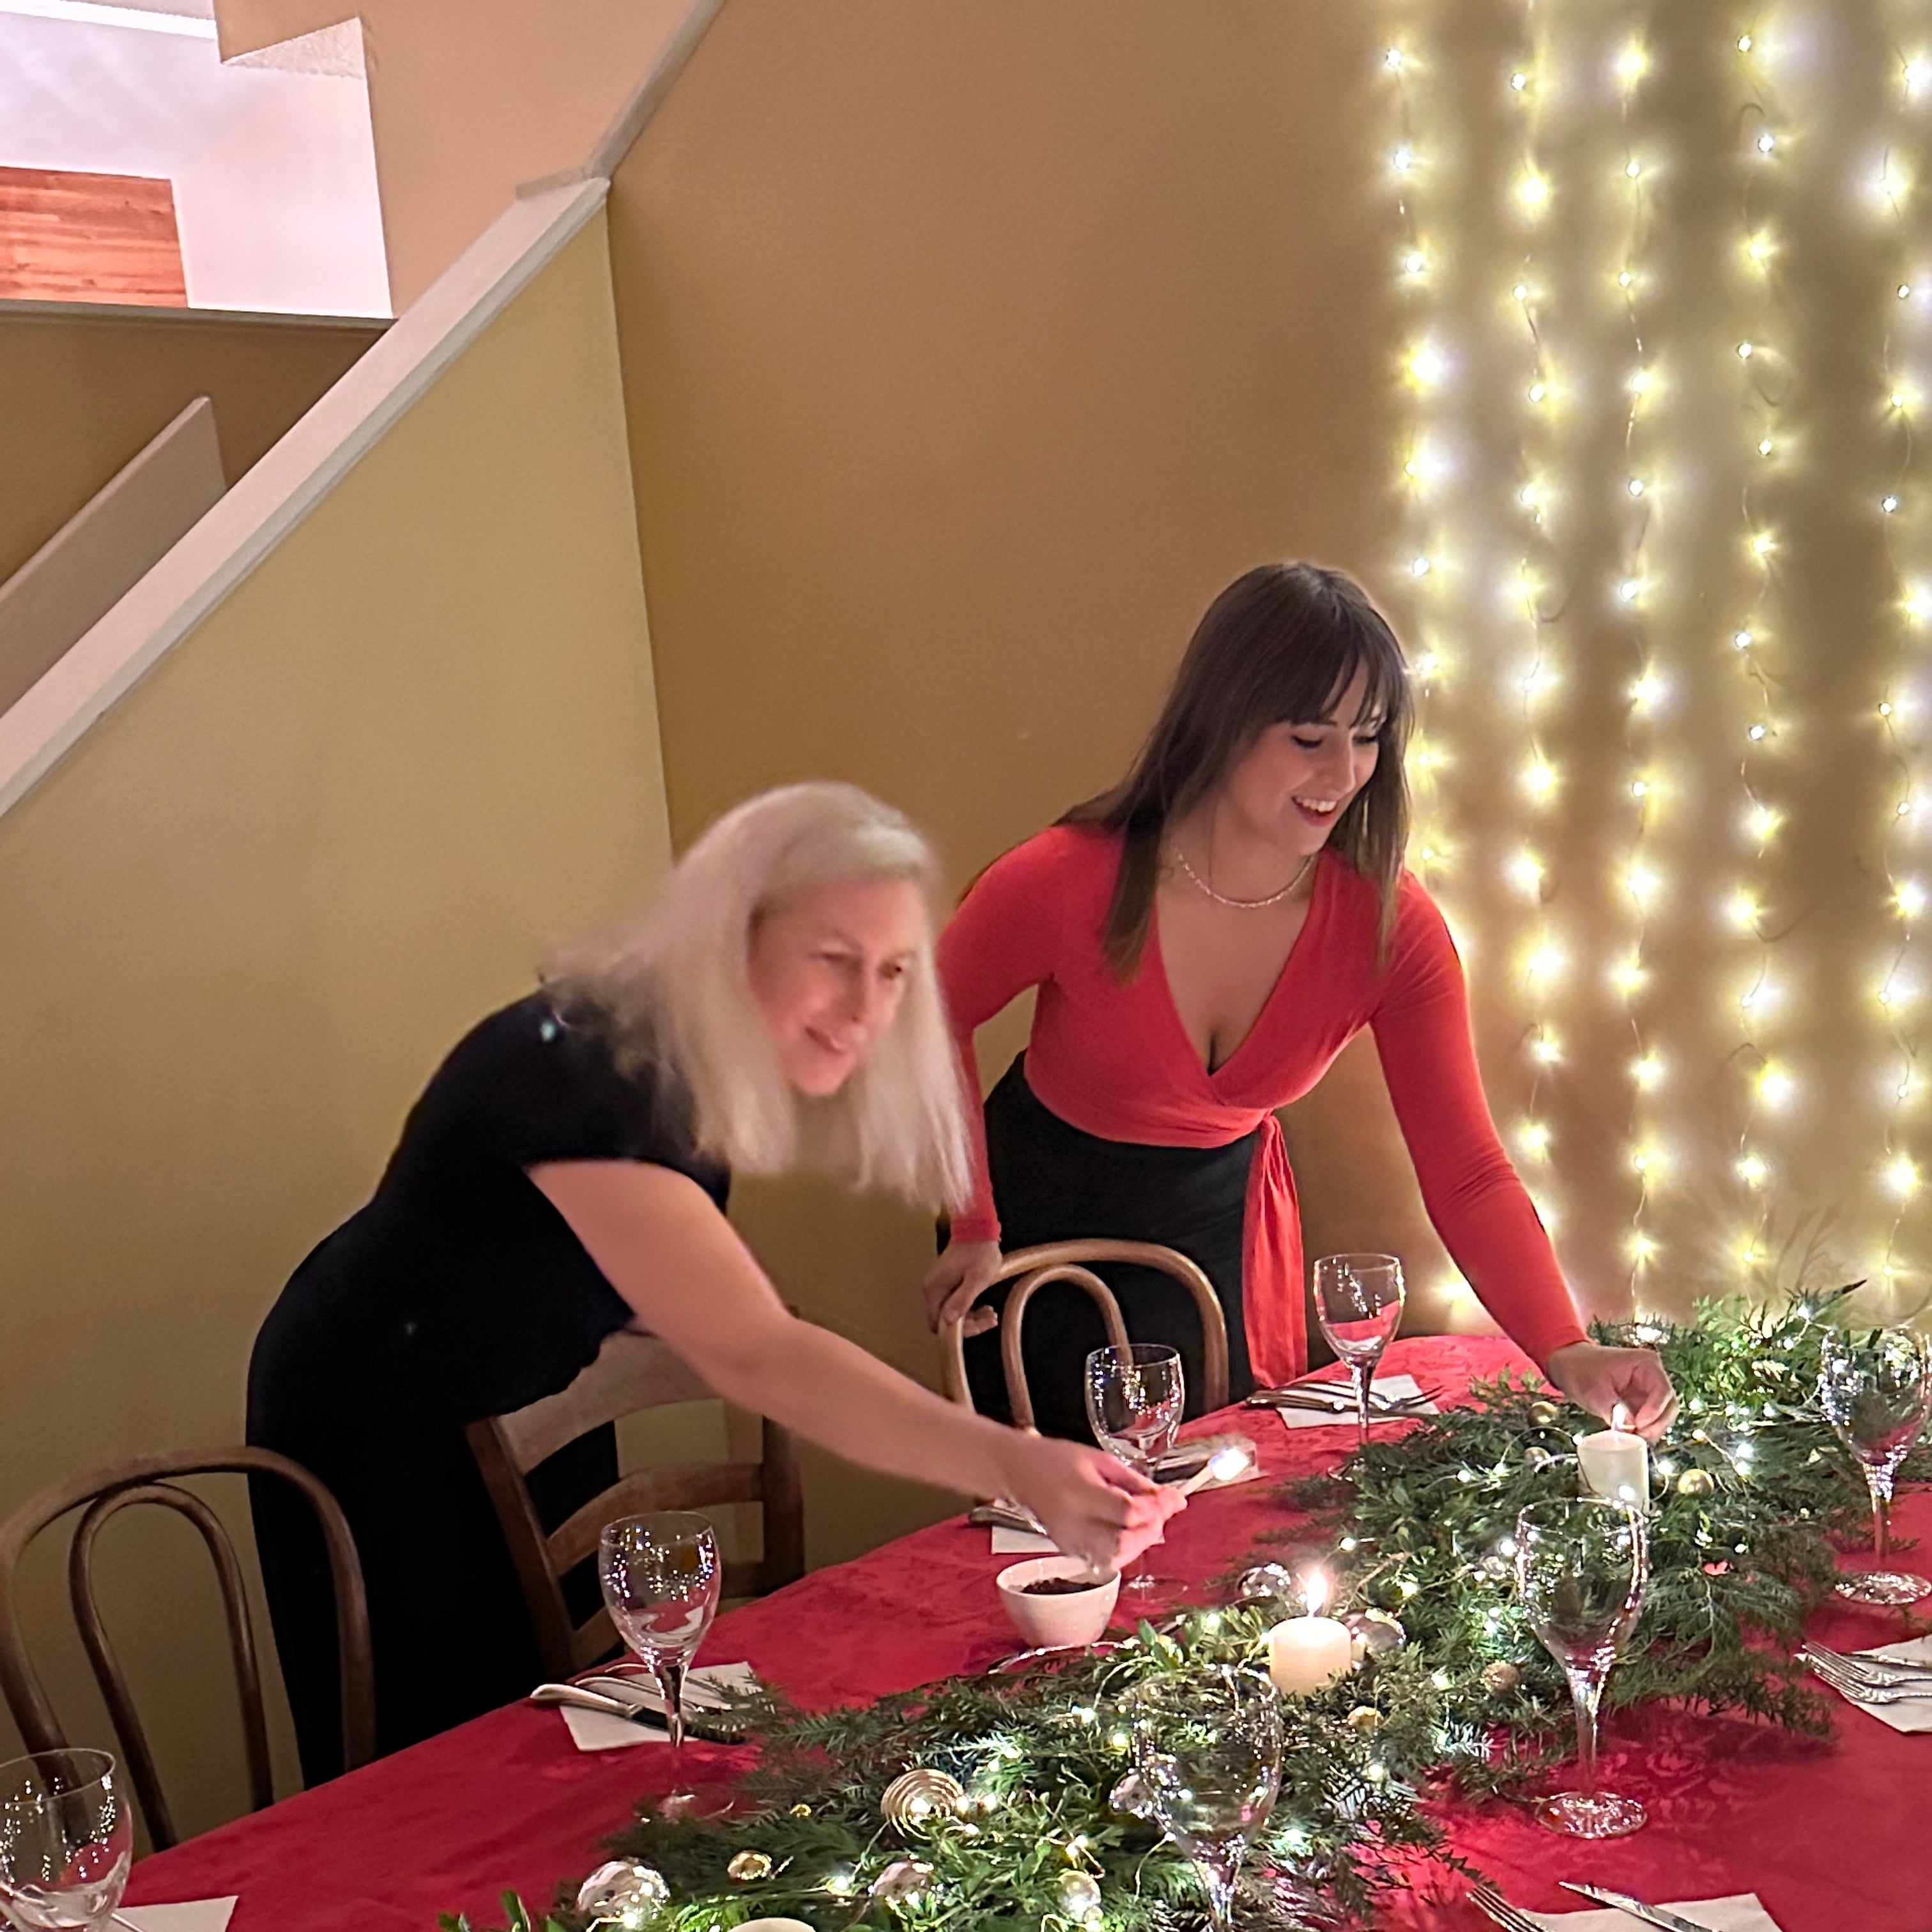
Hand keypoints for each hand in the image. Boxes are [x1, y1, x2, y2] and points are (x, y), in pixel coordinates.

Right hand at [922, 1238, 1004, 1336]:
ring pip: (951, 1312)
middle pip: (945, 1320)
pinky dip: (969, 1307)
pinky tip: (985, 1306)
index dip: (958, 1330)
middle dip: (969, 1324)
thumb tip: (949, 1321)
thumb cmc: (979, 1252)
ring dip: (972, 1317)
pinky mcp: (944, 1282)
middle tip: (990, 1319)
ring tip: (992, 1313)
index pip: (939, 1323)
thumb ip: (963, 1300)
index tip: (980, 1325)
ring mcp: (937, 1285)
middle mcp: (931, 1289)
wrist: (977, 1229)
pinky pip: (953, 1302)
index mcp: (935, 1289)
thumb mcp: (977, 1278)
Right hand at [997, 1433, 1185, 1574]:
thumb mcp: (1101, 1459)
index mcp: (1080, 1493)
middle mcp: (1072, 1523)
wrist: (1019, 1471)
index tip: (1172, 1499)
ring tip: (1146, 1522)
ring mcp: (1069, 1542)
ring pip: (1115, 1558)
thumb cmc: (1058, 1459)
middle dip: (1151, 1530)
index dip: (1156, 1510)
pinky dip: (1123, 1549)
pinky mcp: (1068, 1551)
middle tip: (1162, 1512)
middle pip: (1123, 1543)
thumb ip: (1136, 1482)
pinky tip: (1128, 1531)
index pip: (1126, 1513)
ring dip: (1140, 1542)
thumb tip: (1172, 1500)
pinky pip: (1104, 1560)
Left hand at [1544, 1341, 1677, 1438]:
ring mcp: (1648, 1390)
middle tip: (1640, 1437)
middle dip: (1658, 1424)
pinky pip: (1651, 1419)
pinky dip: (1645, 1429)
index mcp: (1645, 1364)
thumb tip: (1629, 1433)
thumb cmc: (1581, 1370)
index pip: (1662, 1391)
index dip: (1655, 1411)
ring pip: (1663, 1415)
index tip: (1639, 1424)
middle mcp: (1653, 1375)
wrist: (1569, 1365)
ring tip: (1634, 1438)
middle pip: (1669, 1405)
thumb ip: (1614, 1413)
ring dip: (1653, 1429)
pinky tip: (1632, 1437)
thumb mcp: (1595, 1392)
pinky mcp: (1642, 1402)